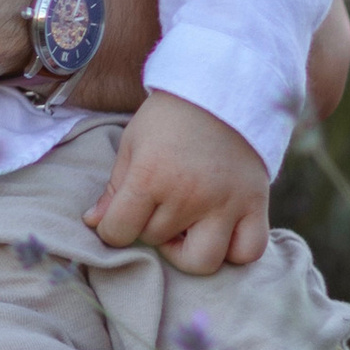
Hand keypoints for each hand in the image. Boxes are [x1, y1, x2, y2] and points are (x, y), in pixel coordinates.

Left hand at [86, 90, 270, 273]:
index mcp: (151, 176)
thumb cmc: (169, 117)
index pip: (118, 231)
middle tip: (156, 208)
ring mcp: (226, 203)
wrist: (222, 88)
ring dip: (187, 250)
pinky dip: (235, 252)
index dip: (112, 229)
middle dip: (149, 229)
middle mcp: (189, 195)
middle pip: (157, 241)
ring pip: (202, 261)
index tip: (119, 218)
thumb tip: (93, 222)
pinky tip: (220, 233)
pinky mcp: (255, 204)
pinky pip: (249, 252)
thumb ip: (115, 187)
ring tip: (185, 227)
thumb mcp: (133, 143)